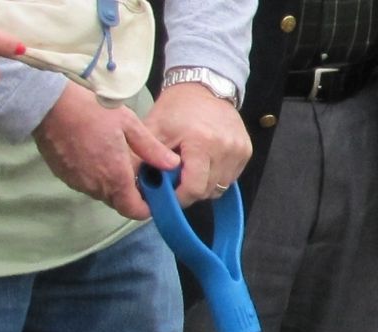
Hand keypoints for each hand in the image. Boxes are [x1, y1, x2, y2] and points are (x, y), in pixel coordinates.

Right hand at [33, 82, 179, 219]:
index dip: (147, 207)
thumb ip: (152, 149)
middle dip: (130, 193)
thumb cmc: (91, 111)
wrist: (47, 103)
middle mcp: (95, 186)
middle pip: (119, 202)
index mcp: (115, 177)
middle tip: (136, 172)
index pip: (134, 211)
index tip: (153, 193)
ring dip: (112, 183)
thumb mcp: (128, 124)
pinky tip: (96, 155)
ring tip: (116, 159)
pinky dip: (95, 176)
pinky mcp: (63, 175)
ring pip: (102, 193)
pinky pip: (85, 183)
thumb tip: (173, 165)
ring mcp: (77, 182)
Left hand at [144, 81, 251, 206]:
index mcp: (201, 143)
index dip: (179, 197)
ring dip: (204, 184)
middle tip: (177, 181)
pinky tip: (206, 162)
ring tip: (192, 169)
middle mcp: (226, 149)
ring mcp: (239, 151)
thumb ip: (141, 157)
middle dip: (190, 191)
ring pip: (221, 187)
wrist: (205, 87)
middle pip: (207, 191)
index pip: (193, 188)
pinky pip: (231, 178)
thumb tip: (131, 186)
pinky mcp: (246, 152)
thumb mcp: (154, 128)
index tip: (168, 195)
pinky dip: (216, 176)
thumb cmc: (177, 108)